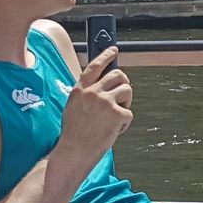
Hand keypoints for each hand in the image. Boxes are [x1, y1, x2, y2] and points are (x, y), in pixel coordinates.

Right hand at [58, 47, 131, 167]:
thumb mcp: (74, 107)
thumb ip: (87, 94)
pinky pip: (129, 113)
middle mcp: (93, 92)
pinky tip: (114, 131)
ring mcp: (105, 101)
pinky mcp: (116, 114)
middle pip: (118, 75)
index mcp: (80, 89)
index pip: (95, 66)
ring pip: (127, 90)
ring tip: (115, 117)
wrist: (74, 152)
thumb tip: (104, 83)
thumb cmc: (74, 134)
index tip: (114, 50)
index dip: (106, 56)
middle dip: (123, 84)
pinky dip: (124, 123)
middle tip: (122, 96)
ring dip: (125, 103)